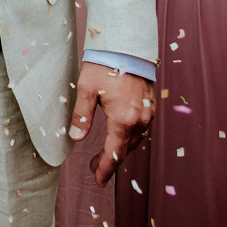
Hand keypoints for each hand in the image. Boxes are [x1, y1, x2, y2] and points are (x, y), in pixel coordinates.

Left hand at [71, 61, 152, 185]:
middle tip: (93, 167)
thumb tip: (76, 138)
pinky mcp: (150, 106)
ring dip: (120, 150)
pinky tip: (119, 136)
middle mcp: (139, 119)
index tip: (98, 180)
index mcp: (123, 119)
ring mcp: (147, 113)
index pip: (113, 153)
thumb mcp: (86, 90)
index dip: (105, 169)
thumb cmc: (105, 64)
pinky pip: (141, 130)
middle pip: (124, 150)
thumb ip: (82, 116)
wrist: (127, 45)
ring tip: (104, 155)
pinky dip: (129, 138)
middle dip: (109, 161)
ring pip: (134, 141)